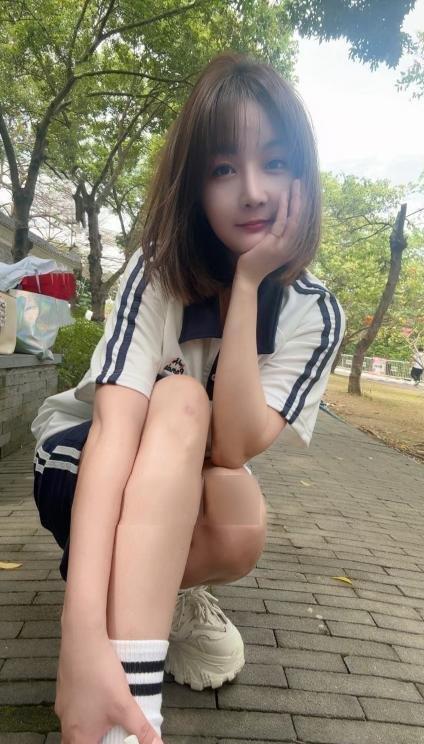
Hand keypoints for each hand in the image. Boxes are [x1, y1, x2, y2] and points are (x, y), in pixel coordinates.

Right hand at [55, 626, 161, 742]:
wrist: (81, 641)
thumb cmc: (101, 676)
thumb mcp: (125, 705)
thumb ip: (142, 730)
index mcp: (79, 735)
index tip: (109, 742)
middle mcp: (66, 724)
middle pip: (74, 743)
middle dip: (92, 741)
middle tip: (106, 736)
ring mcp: (62, 705)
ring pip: (72, 726)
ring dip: (86, 727)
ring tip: (103, 722)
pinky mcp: (63, 689)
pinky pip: (71, 708)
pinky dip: (82, 710)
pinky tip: (96, 697)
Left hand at [235, 179, 301, 286]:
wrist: (249, 277)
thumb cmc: (256, 261)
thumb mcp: (270, 246)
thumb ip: (276, 235)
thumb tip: (277, 221)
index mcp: (292, 246)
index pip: (301, 222)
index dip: (302, 206)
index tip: (301, 192)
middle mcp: (292, 246)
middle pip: (301, 218)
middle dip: (301, 199)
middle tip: (300, 183)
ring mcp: (285, 246)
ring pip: (294, 218)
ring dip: (295, 199)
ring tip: (295, 184)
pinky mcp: (275, 244)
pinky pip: (282, 222)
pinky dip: (283, 208)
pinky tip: (284, 196)